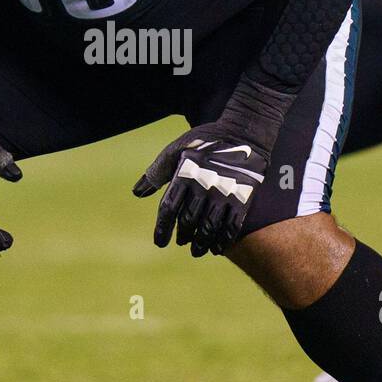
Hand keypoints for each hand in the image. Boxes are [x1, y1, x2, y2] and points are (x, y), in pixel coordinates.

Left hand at [133, 124, 268, 256]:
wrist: (244, 131)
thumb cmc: (205, 141)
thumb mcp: (176, 150)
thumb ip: (157, 173)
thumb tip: (137, 193)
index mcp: (184, 174)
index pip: (168, 209)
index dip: (162, 228)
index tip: (160, 242)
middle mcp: (203, 185)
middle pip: (188, 221)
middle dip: (183, 235)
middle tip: (182, 242)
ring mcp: (225, 192)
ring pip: (209, 227)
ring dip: (202, 242)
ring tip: (197, 250)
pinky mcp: (244, 197)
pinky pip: (232, 225)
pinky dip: (224, 240)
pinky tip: (218, 247)